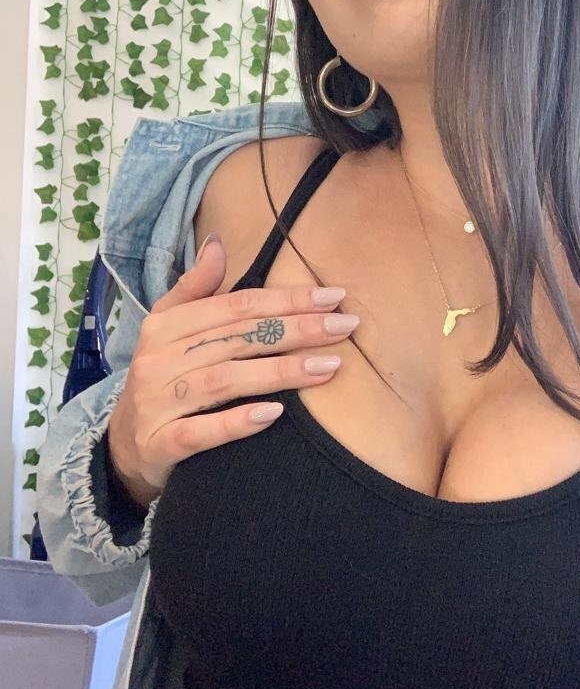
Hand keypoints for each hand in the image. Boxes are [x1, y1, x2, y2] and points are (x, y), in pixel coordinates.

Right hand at [107, 233, 357, 496]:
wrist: (125, 446)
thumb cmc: (162, 377)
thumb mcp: (169, 328)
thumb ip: (195, 288)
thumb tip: (217, 243)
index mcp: (166, 325)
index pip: (236, 306)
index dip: (286, 299)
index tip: (334, 297)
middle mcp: (159, 359)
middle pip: (238, 338)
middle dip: (297, 330)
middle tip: (345, 326)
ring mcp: (158, 403)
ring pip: (224, 380)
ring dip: (280, 373)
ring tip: (329, 366)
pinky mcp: (160, 444)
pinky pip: (200, 431)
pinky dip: (236, 422)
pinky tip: (274, 414)